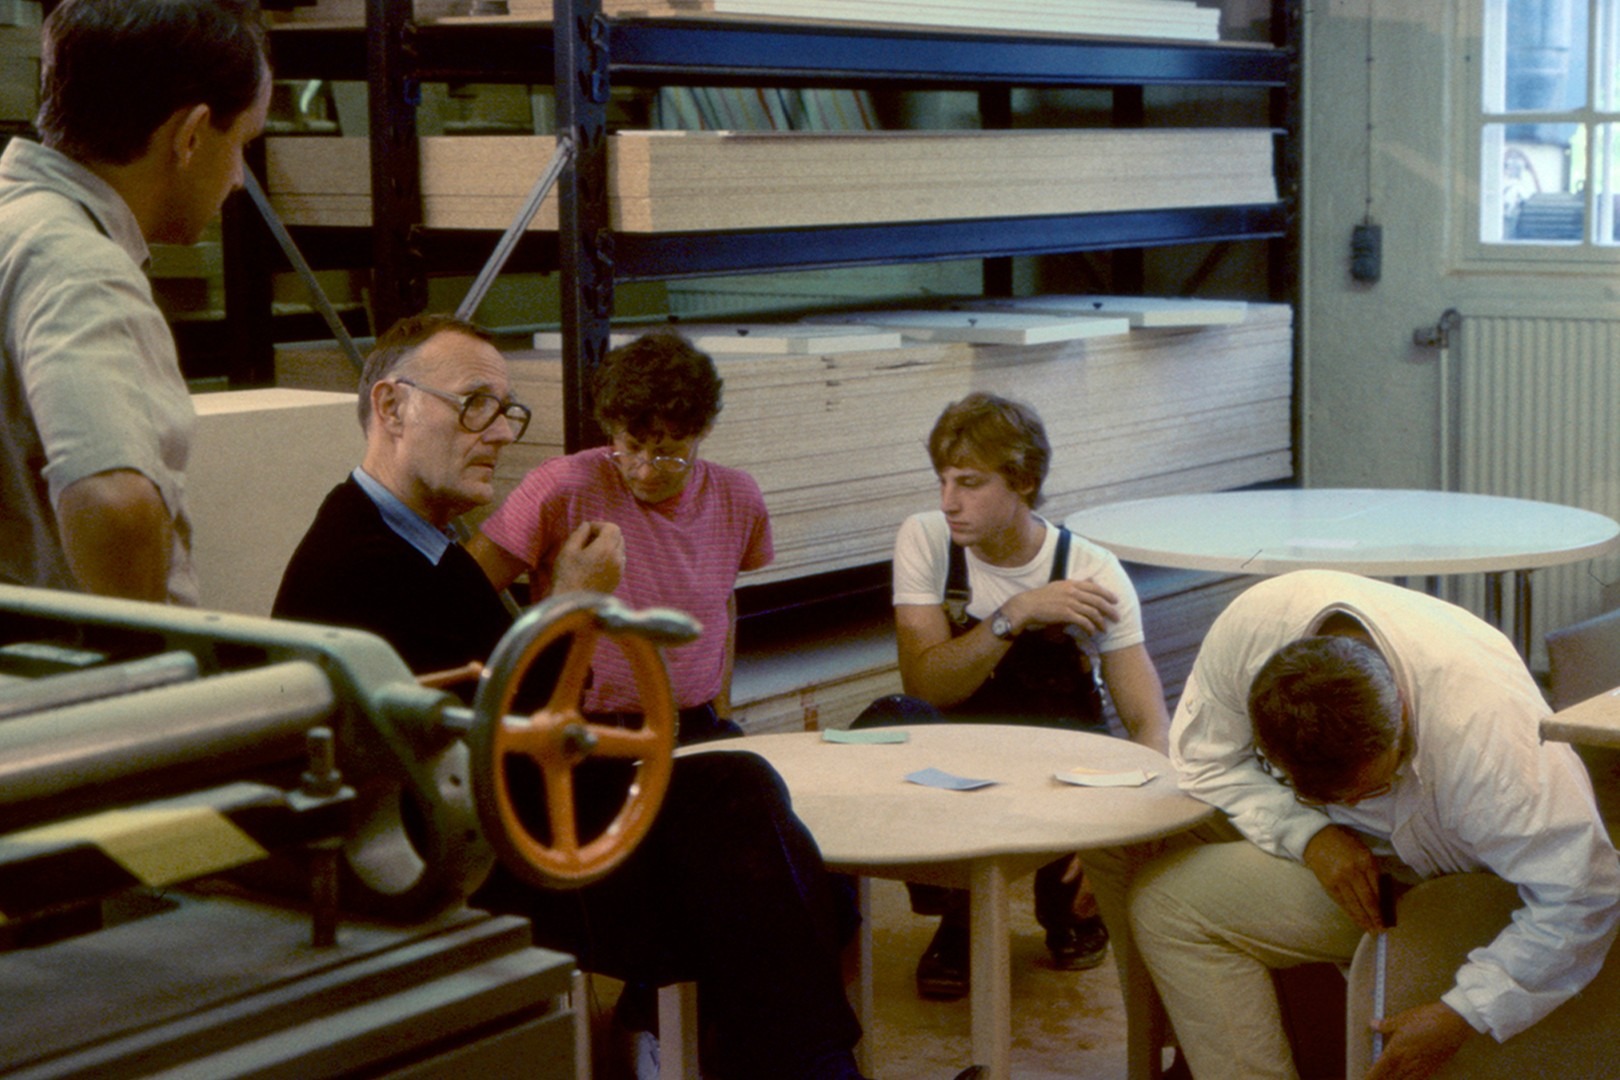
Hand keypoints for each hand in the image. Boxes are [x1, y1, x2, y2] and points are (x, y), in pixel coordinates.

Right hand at [550, 521, 623, 594]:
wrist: (574, 605)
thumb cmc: (567, 576)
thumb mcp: (568, 550)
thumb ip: (579, 534)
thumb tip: (587, 526)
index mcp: (606, 549)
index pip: (612, 527)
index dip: (599, 525)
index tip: (586, 531)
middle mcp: (617, 558)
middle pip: (619, 537)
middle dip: (605, 534)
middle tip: (587, 540)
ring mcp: (619, 571)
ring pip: (620, 550)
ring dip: (608, 546)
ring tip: (590, 553)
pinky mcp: (617, 581)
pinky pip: (618, 562)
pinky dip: (610, 558)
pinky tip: (594, 565)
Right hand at [1004, 578, 1119, 637]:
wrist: (1027, 605)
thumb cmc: (1042, 597)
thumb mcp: (1059, 586)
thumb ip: (1075, 584)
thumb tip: (1091, 580)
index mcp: (1072, 583)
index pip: (1095, 588)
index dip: (1107, 594)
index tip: (1116, 601)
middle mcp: (1073, 591)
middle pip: (1098, 601)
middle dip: (1110, 610)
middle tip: (1117, 618)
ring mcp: (1070, 602)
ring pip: (1092, 612)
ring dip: (1101, 622)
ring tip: (1105, 629)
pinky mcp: (1065, 614)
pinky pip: (1083, 621)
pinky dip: (1090, 628)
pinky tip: (1092, 632)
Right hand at [1302, 825, 1382, 931]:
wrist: (1317, 837)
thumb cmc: (1344, 843)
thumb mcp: (1364, 852)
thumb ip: (1373, 872)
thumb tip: (1384, 895)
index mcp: (1366, 861)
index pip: (1378, 889)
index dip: (1384, 906)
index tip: (1388, 918)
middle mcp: (1354, 871)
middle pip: (1368, 900)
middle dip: (1375, 917)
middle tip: (1381, 931)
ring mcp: (1339, 878)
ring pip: (1354, 904)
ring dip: (1363, 919)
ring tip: (1371, 931)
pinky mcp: (1328, 884)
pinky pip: (1342, 902)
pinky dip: (1350, 913)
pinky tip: (1357, 920)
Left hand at [1365, 1001, 1472, 1079]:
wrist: (1453, 1023)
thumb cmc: (1426, 1018)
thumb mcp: (1402, 1019)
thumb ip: (1386, 1025)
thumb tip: (1373, 1024)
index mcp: (1396, 1050)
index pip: (1379, 1069)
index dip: (1370, 1077)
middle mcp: (1407, 1062)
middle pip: (1390, 1078)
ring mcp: (1421, 1066)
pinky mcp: (1433, 1067)